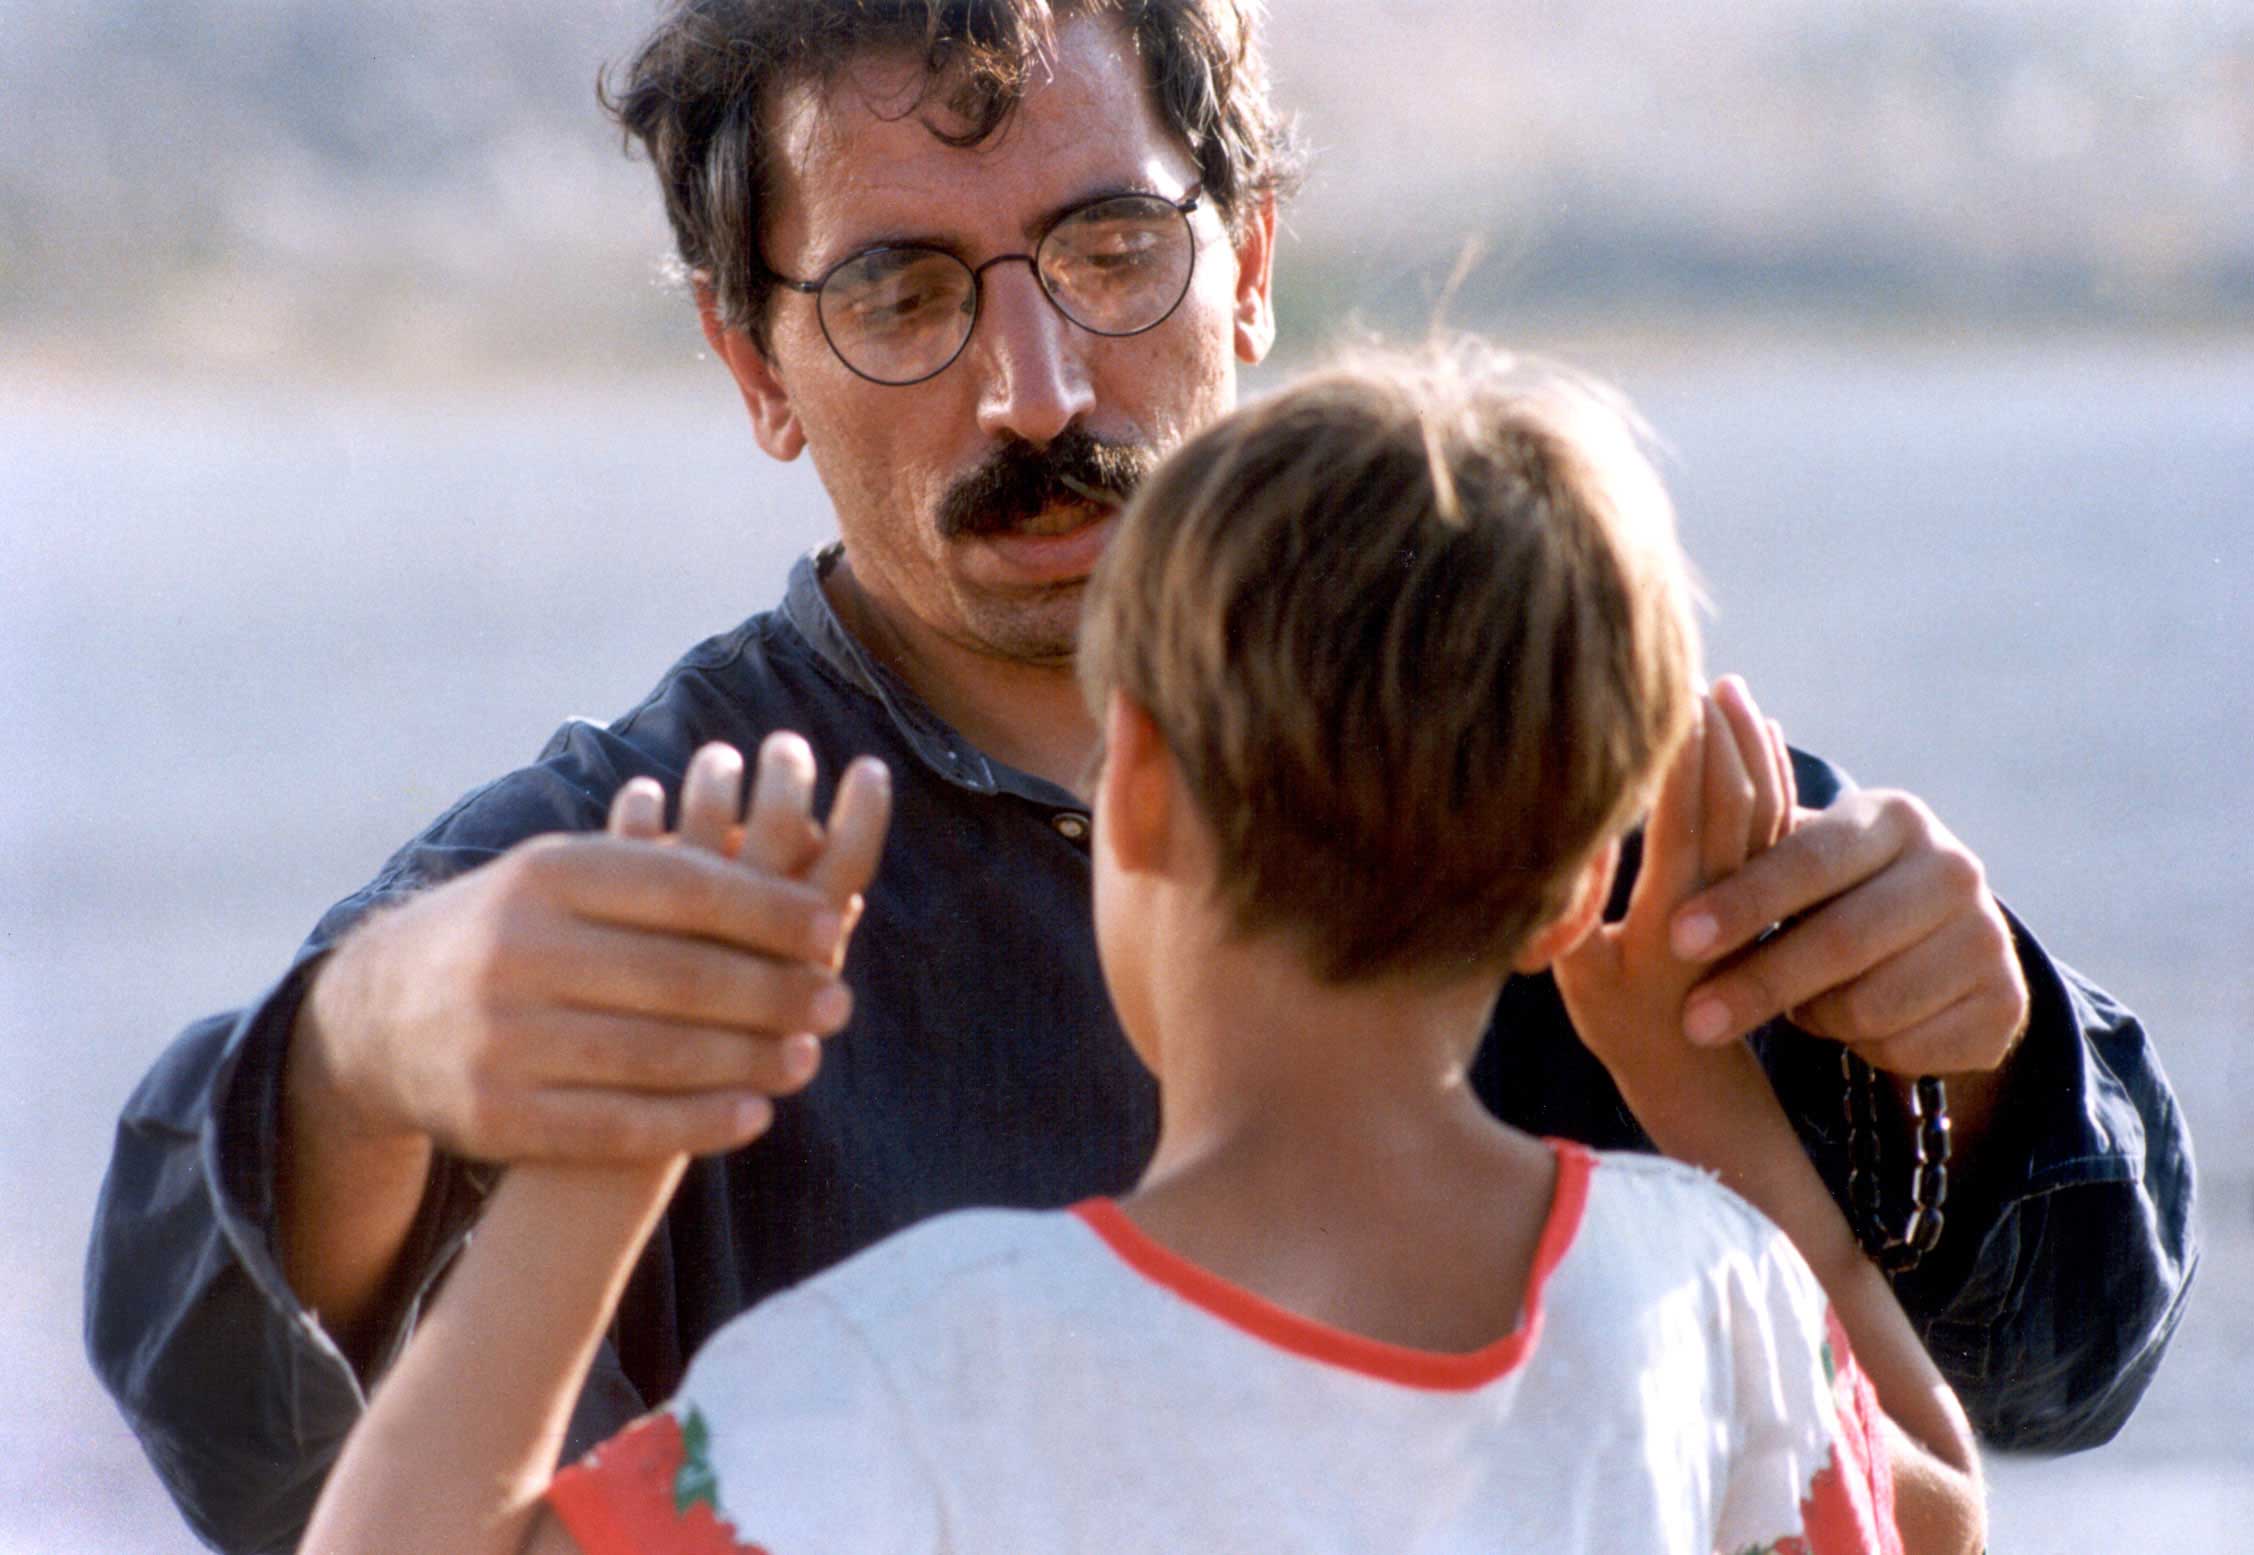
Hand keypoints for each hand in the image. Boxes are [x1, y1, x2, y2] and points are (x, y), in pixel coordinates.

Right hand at [297, 735, 890, 1163]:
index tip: (831, 928)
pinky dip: (694, 1123)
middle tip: (838, 1003)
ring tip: (809, 1059)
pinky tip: (754, 1116)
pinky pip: (615, 1125)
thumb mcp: (567, 873)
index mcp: (547, 874)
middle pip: (679, 977)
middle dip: (772, 992)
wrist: (379, 1016)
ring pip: (655, 1055)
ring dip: (747, 1061)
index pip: (683, 890)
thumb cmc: (516, 930)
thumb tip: (803, 840)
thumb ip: (664, 866)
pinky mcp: (494, 1116)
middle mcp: (518, 950)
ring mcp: (500, 1037)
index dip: (767, 912)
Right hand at [1553, 678, 1792, 1093]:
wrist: (1692, 1068)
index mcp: (1671, 917)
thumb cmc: (1615, 1018)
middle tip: (1693, 672)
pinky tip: (1761, 728)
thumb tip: (1566, 840)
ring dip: (1748, 742)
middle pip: (1733, 800)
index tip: (1664, 693)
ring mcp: (1750, 894)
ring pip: (1766, 806)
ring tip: (1728, 686)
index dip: (1678, 756)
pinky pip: (1779, 822)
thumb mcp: (1578, 974)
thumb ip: (1570, 911)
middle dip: (1716, 733)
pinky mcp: (1763, 892)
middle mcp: (1720, 899)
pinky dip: (1773, 770)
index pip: (1683, 819)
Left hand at [1666, 755, 2027, 1083]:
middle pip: (1842, 940)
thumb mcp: (1792, 862)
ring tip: (1790, 1008)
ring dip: (1813, 1018)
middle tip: (1693, 1021)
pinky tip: (1850, 1028)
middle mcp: (1954, 868)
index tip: (1677, 936)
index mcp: (1893, 817)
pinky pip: (1910, 1049)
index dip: (1743, 900)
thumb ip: (1736, 850)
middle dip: (1759, 984)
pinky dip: (1864, 1050)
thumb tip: (1639, 838)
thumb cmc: (1828, 894)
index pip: (1809, 858)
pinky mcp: (2007, 1005)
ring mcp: (1989, 937)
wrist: (1935, 946)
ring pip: (1873, 1003)